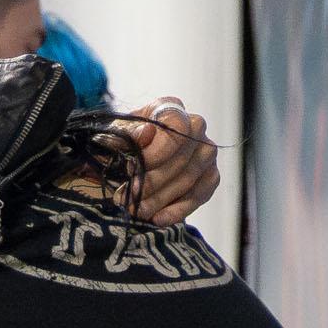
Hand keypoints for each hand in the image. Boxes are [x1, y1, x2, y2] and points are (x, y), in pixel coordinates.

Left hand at [123, 100, 221, 226]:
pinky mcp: (211, 175)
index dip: (155, 152)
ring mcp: (206, 152)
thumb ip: (128, 134)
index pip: (175, 128)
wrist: (131, 159)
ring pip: (188, 180)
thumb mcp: (117, 136)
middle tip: (126, 199)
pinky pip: (200, 195)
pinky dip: (178, 210)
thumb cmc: (124, 143)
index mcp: (171, 108)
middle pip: (180, 159)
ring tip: (135, 210)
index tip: (129, 170)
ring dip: (159, 200)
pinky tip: (158, 219)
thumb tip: (146, 132)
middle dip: (150, 183)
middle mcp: (196, 126)